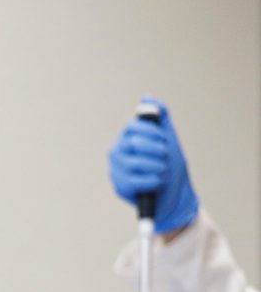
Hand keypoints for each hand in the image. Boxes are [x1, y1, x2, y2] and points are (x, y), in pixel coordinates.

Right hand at [108, 96, 198, 233]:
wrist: (175, 194)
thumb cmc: (170, 165)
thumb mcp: (168, 138)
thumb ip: (159, 117)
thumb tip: (147, 97)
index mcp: (126, 139)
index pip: (132, 126)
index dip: (151, 131)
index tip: (164, 139)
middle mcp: (117, 154)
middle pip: (135, 143)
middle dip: (157, 150)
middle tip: (165, 157)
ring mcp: (116, 171)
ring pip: (138, 162)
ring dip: (159, 166)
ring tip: (163, 171)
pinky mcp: (120, 188)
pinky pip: (139, 180)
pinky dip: (155, 181)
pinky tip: (158, 182)